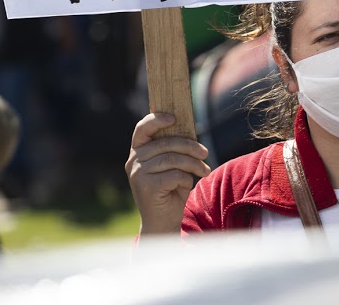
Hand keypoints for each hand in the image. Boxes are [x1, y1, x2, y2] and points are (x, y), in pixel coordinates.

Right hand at [125, 112, 210, 234]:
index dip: (157, 119)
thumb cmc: (170, 190)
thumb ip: (174, 149)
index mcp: (137, 152)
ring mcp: (138, 174)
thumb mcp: (172, 166)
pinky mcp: (146, 186)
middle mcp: (133, 161)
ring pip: (174, 159)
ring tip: (204, 171)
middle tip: (205, 153)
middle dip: (190, 147)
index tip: (174, 118)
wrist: (163, 222)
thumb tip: (190, 129)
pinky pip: (175, 174)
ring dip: (194, 164)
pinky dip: (186, 179)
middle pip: (167, 143)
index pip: (142, 129)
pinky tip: (187, 185)